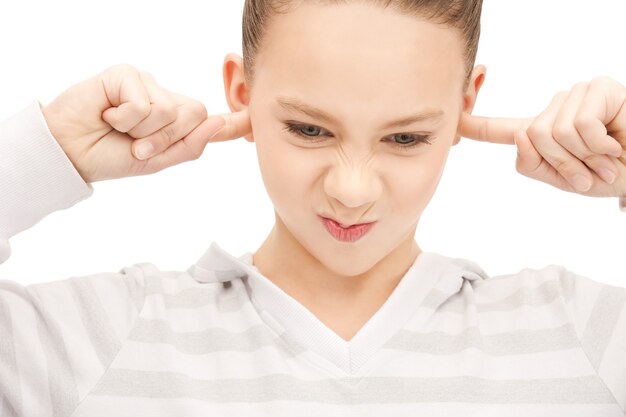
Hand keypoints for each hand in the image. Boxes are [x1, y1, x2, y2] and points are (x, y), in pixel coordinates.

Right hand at [41, 64, 251, 182]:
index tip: (256, 122)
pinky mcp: (127, 75)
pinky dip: (126, 117)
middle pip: (196, 114)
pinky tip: (108, 114)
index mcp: (176, 123)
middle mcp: (165, 101)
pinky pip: (145, 102)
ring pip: (170, 109)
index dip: (233, 121)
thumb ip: (189, 145)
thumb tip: (217, 122)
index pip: (209, 120)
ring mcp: (148, 85)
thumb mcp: (156, 161)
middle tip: (137, 146)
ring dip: (143, 130)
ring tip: (119, 129)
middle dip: (167, 138)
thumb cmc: (112, 157)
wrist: (72, 152)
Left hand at [459, 76, 625, 197]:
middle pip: (533, 135)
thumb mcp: (565, 180)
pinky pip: (581, 125)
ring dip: (586, 156)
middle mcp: (555, 109)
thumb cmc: (609, 175)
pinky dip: (601, 145)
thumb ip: (535, 165)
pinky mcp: (599, 89)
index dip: (474, 125)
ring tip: (606, 157)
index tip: (450, 120)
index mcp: (541, 133)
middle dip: (565, 162)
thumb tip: (521, 135)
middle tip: (592, 169)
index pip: (501, 128)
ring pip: (555, 131)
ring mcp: (576, 95)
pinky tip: (617, 144)